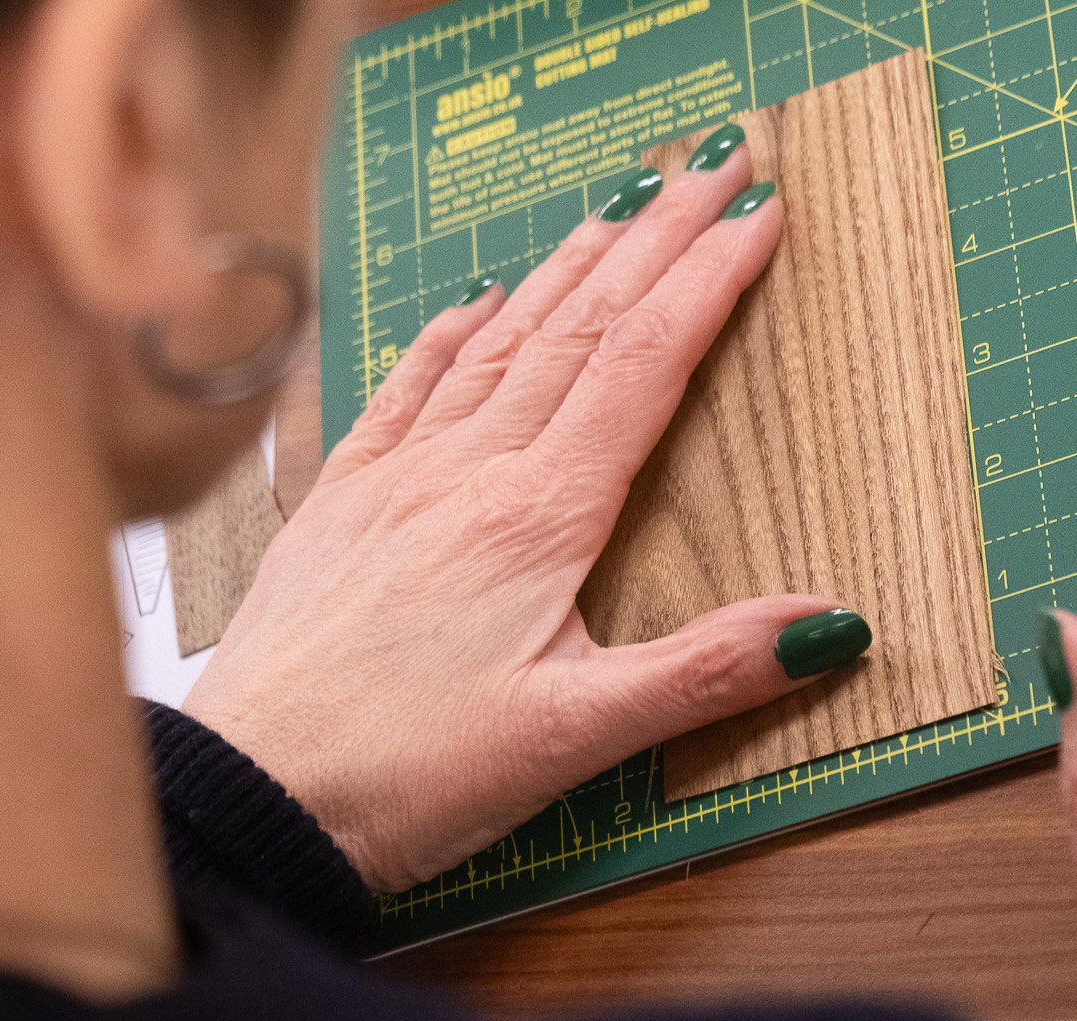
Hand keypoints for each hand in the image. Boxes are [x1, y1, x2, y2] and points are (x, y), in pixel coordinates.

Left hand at [183, 143, 864, 890]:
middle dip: (655, 236)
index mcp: (536, 517)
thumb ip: (703, 672)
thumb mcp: (575, 738)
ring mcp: (395, 480)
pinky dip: (451, 330)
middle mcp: (464, 473)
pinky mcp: (341, 506)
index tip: (758, 214)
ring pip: (498, 340)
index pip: (642, 365)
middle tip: (712, 163)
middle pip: (579, 326)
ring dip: (567, 265)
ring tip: (618, 203)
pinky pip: (406, 388)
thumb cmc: (404, 777)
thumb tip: (825, 625)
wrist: (251, 800)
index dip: (707, 282)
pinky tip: (473, 297)